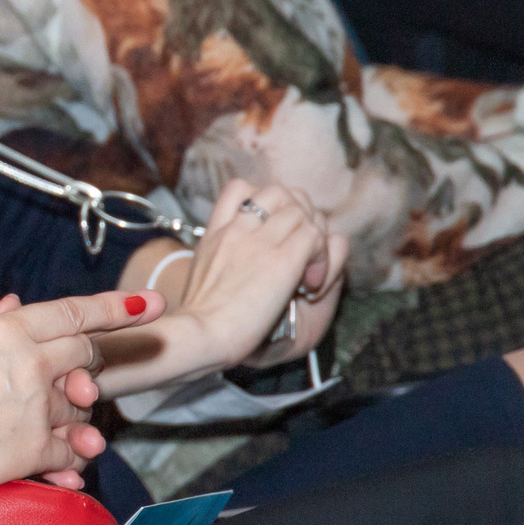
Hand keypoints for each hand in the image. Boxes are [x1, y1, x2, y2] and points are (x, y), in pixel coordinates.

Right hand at [0, 289, 158, 489]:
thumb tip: (13, 303)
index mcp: (8, 331)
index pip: (73, 313)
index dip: (113, 307)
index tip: (147, 304)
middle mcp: (32, 362)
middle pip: (84, 355)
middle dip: (96, 363)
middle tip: (94, 377)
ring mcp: (37, 406)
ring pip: (80, 408)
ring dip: (78, 418)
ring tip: (70, 430)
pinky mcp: (35, 447)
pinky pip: (70, 452)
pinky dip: (73, 460)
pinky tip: (70, 469)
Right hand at [174, 182, 343, 371]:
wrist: (200, 337)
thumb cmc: (200, 323)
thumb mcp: (204, 280)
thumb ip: (227, 257)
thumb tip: (260, 250)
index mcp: (215, 233)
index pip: (242, 188)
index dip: (269, 205)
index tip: (274, 236)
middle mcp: (237, 227)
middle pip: (283, 192)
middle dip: (303, 218)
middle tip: (302, 256)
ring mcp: (259, 241)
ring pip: (304, 212)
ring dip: (317, 242)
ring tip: (308, 275)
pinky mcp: (282, 260)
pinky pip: (316, 237)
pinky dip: (323, 260)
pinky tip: (310, 287)